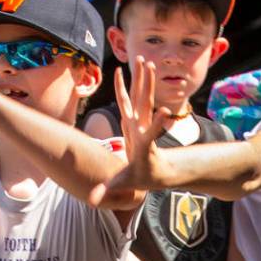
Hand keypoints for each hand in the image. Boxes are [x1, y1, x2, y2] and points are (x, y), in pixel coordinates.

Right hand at [88, 56, 172, 207]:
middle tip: (148, 66)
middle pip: (145, 104)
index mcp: (143, 145)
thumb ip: (110, 189)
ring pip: (141, 97)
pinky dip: (128, 86)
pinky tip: (124, 72)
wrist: (159, 171)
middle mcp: (143, 129)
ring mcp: (140, 122)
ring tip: (144, 60)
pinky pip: (131, 99)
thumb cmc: (143, 177)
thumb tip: (93, 199)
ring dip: (143, 79)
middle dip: (146, 86)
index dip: (158, 125)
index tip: (166, 113)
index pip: (150, 134)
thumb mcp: (126, 183)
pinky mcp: (136, 120)